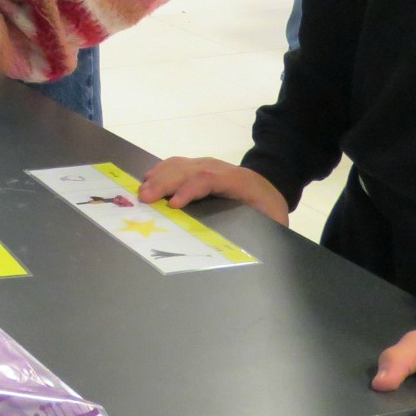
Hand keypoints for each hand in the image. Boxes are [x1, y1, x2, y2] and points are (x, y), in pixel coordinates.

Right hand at [136, 156, 289, 225]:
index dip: (190, 190)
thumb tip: (249, 251)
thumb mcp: (273, 220)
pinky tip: (148, 180)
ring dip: (159, 177)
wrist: (269, 186)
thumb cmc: (267, 208)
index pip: (209, 179)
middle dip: (165, 183)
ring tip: (142, 191)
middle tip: (145, 198)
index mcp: (238, 181)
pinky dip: (161, 171)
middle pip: (188, 170)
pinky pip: (177, 164)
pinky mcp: (198, 167)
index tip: (173, 205)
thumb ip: (262, 231)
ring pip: (180, 165)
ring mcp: (207, 165)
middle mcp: (219, 168)